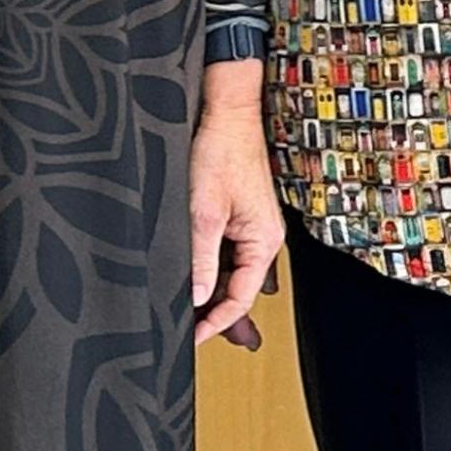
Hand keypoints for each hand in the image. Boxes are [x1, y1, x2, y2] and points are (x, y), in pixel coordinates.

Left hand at [190, 60, 280, 348]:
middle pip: (238, 289)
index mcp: (264, 240)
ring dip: (209, 292)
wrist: (226, 111)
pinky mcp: (239, 215)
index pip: (241, 298)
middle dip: (213, 313)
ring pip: (230, 273)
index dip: (215, 323)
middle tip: (186, 334)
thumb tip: (194, 299)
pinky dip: (209, 269)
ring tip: (186, 314)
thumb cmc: (222, 152)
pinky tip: (190, 278)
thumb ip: (200, 260)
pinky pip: (226, 254)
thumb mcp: (204, 212)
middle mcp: (263, 236)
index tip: (189, 339)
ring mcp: (252, 226)